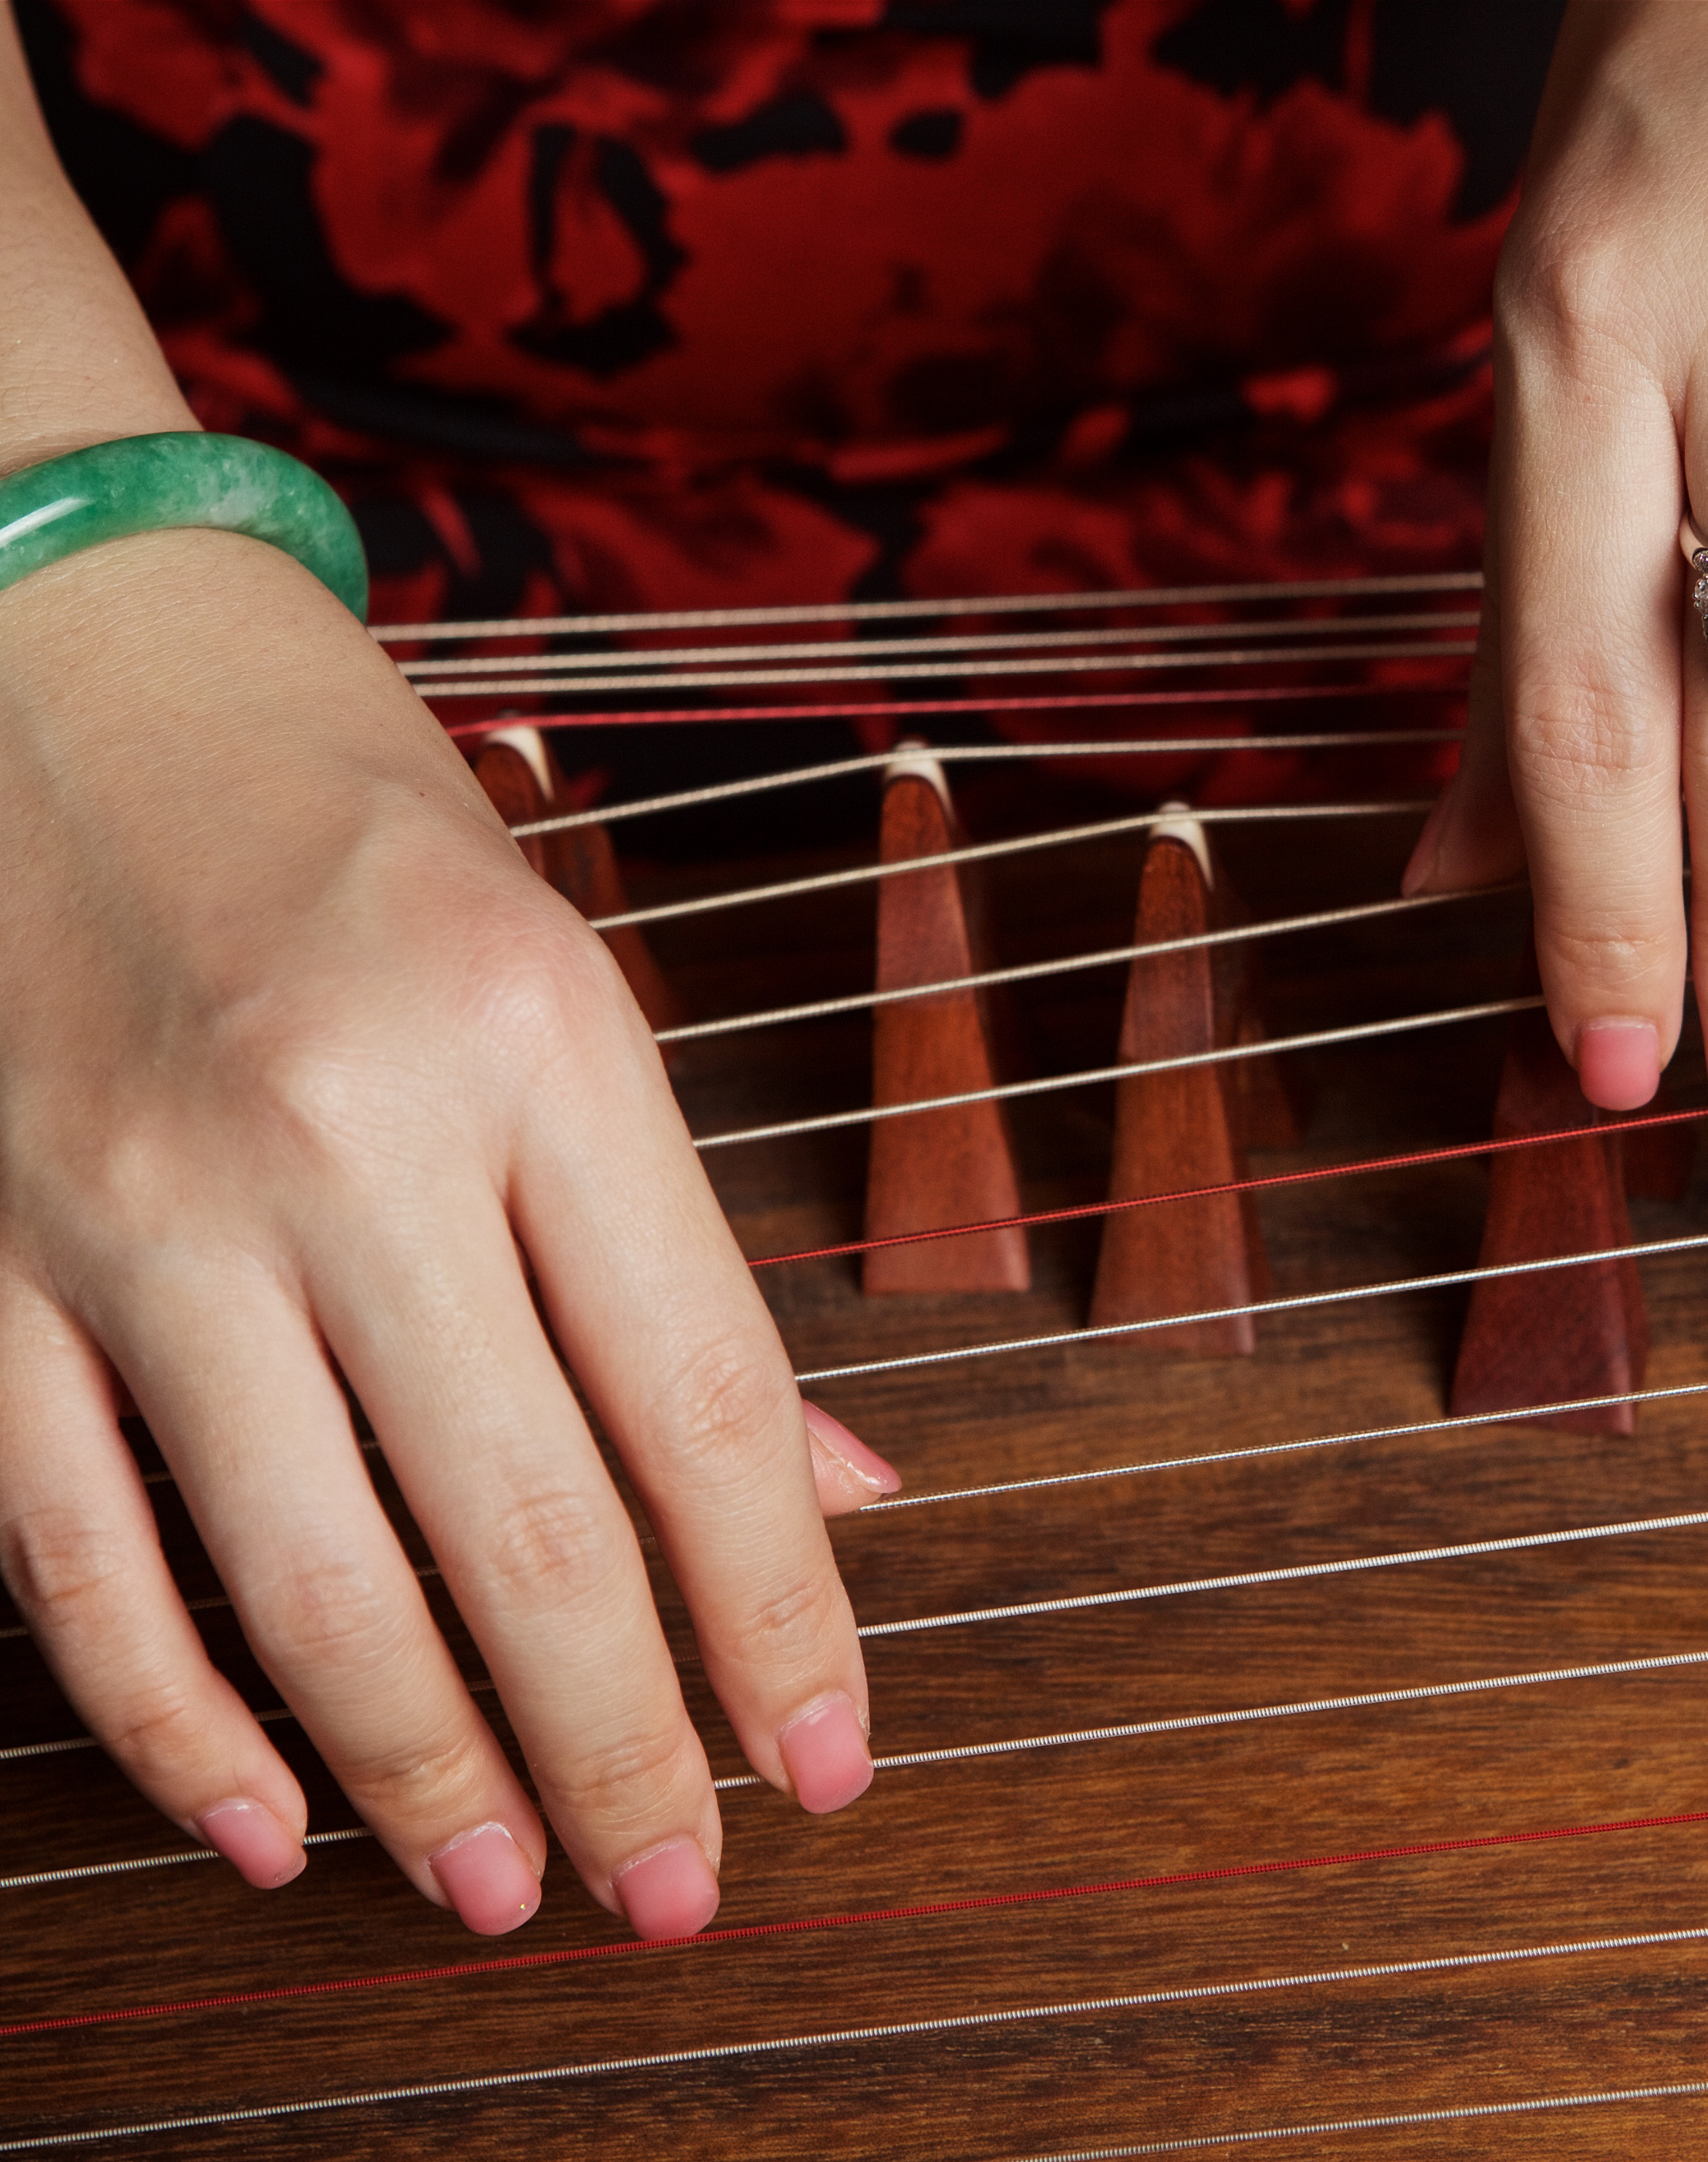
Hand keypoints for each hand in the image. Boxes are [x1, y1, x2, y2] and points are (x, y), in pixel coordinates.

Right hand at [0, 527, 888, 1938]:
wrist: (29, 650)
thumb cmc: (329, 811)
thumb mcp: (549, 969)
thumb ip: (671, 1246)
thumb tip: (833, 1492)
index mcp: (536, 1027)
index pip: (707, 1401)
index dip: (782, 1619)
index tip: (822, 1760)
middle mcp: (341, 1121)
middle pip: (531, 1533)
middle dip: (624, 1754)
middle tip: (669, 1885)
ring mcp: (131, 1202)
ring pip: (311, 1588)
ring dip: (425, 1781)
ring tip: (498, 1891)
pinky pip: (76, 1565)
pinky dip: (170, 1731)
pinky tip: (264, 1824)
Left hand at [1402, 0, 1706, 1109]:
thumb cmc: (1669, 135)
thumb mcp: (1553, 353)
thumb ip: (1517, 623)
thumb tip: (1443, 874)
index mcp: (1571, 342)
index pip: (1579, 693)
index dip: (1603, 902)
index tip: (1616, 1062)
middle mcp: (1692, 339)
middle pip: (1698, 697)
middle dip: (1692, 864)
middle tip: (1666, 978)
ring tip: (1676, 848)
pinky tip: (1700, 629)